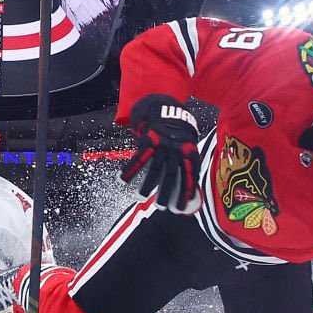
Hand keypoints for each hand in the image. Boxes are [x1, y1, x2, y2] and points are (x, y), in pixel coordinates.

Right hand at [120, 94, 202, 214]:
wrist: (165, 105)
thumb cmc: (177, 129)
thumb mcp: (188, 142)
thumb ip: (186, 160)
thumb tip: (187, 185)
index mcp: (189, 151)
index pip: (189, 176)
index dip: (186, 192)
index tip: (182, 207)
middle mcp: (176, 150)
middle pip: (171, 176)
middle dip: (166, 193)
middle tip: (162, 207)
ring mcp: (162, 145)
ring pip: (154, 169)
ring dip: (147, 185)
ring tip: (140, 198)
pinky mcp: (149, 140)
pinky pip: (139, 157)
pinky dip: (130, 169)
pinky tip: (122, 180)